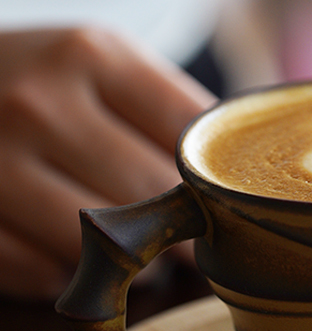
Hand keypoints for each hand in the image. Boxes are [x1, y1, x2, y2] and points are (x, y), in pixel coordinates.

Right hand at [0, 28, 215, 299]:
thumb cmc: (46, 79)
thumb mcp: (107, 62)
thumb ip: (170, 107)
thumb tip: (253, 169)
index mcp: (92, 55)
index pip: (189, 132)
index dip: (217, 177)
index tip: (231, 200)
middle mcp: (38, 103)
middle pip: (149, 191)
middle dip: (184, 226)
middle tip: (197, 238)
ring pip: (99, 240)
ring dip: (135, 261)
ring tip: (147, 254)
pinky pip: (42, 271)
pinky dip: (74, 275)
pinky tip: (83, 258)